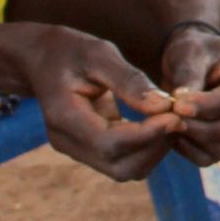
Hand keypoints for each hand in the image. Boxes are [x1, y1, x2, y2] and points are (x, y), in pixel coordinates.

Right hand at [21, 28, 181, 181]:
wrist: (41, 59)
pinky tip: (158, 124)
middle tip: (179, 119)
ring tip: (170, 120)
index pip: (111, 144)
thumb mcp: (99, 54)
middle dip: (154, 147)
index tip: (176, 116)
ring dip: (153, 151)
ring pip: (124, 170)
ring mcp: (75, 150)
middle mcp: (67, 142)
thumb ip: (129, 81)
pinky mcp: (87, 150)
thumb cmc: (70, 50)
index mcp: (64, 117)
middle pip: (120, 166)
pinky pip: (121, 161)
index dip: (148, 135)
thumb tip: (163, 107)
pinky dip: (144, 148)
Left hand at [159, 24, 219, 164]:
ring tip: (168, 123)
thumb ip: (188, 75)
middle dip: (207, 130)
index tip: (178, 105)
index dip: (209, 105)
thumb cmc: (194, 51)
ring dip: (196, 141)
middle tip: (174, 121)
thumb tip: (181, 106)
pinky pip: (213, 158)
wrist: (193, 63)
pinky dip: (189, 151)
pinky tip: (172, 134)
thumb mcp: (189, 52)